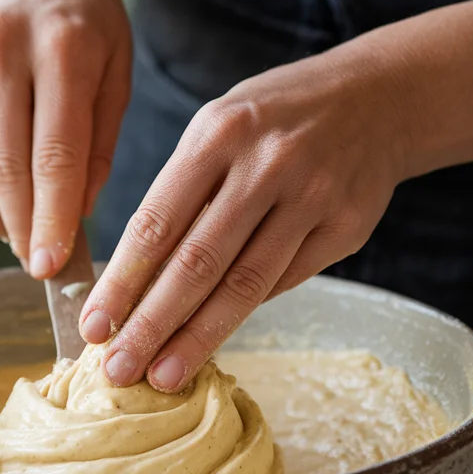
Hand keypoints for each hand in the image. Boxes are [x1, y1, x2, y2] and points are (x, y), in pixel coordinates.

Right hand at [0, 0, 131, 276]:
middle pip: (5, 165)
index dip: (52, 218)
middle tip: (38, 265)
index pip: (55, 154)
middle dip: (21, 227)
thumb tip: (79, 214)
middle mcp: (2, 45)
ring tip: (20, 237)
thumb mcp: (117, 70)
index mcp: (64, 45)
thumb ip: (101, 142)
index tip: (53, 265)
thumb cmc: (87, 20)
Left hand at [80, 34, 411, 389]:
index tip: (94, 326)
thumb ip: (183, 192)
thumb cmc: (277, 117)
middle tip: (119, 369)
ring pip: (244, 285)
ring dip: (197, 338)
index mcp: (218, 133)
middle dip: (151, 324)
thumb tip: (137, 279)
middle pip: (197, 264)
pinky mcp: (345, 228)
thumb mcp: (220, 127)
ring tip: (163, 376)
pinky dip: (244, 312)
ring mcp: (311, 198)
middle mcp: (265, 165)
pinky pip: (284, 282)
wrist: (378, 97)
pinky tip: (214, 339)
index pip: (157, 223)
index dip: (122, 282)